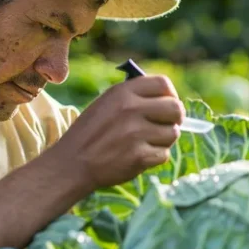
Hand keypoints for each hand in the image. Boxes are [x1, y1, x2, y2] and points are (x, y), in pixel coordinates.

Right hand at [52, 75, 184, 190]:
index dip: (171, 94)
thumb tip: (169, 98)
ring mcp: (136, 133)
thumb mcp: (107, 103)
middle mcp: (131, 109)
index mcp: (122, 92)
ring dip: (164, 140)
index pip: (163, 83)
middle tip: (166, 125)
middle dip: (175, 118)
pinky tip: (139, 156)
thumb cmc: (92, 133)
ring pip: (173, 133)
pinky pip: (164, 154)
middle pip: (176, 108)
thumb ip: (135, 97)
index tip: (167, 104)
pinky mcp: (139, 156)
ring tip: (147, 142)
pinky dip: (155, 157)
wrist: (72, 164)